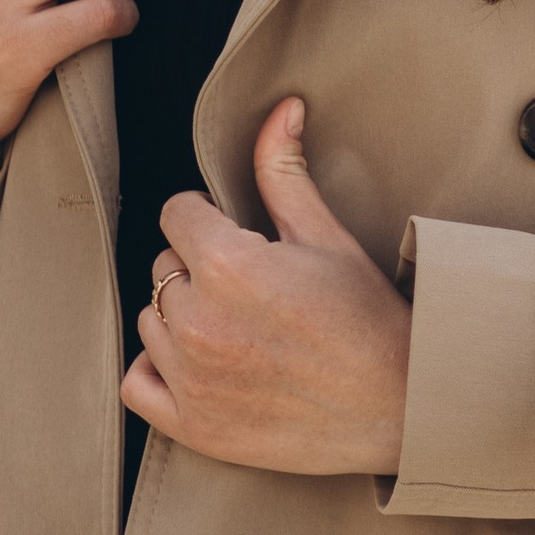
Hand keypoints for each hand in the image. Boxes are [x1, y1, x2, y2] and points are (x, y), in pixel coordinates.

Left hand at [121, 99, 410, 479]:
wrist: (398, 405)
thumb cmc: (368, 318)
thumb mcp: (328, 236)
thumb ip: (285, 172)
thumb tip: (282, 109)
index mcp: (228, 265)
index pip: (177, 213)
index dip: (210, 217)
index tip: (241, 236)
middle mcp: (197, 322)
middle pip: (163, 266)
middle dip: (197, 267)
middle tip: (251, 286)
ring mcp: (191, 378)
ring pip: (150, 320)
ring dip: (181, 317)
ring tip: (238, 325)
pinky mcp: (191, 425)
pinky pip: (136, 382)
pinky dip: (157, 370)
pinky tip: (200, 363)